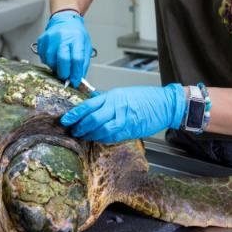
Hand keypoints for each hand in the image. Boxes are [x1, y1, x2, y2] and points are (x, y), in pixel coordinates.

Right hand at [35, 10, 91, 86]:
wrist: (65, 20)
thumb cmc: (76, 33)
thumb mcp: (85, 46)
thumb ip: (83, 63)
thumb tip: (78, 78)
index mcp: (76, 38)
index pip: (77, 59)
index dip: (76, 73)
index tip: (76, 80)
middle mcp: (63, 37)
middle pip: (62, 60)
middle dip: (64, 73)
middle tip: (66, 77)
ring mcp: (51, 38)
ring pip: (50, 61)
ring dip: (56, 68)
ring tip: (60, 65)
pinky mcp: (42, 40)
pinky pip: (43, 57)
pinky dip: (48, 62)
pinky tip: (54, 58)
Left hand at [60, 84, 185, 142]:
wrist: (165, 104)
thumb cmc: (145, 98)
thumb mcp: (123, 93)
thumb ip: (107, 100)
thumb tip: (92, 103)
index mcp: (113, 96)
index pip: (89, 105)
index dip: (75, 114)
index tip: (66, 119)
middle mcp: (117, 107)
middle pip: (92, 119)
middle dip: (81, 127)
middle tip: (73, 130)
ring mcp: (124, 119)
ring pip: (101, 130)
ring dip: (90, 134)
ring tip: (83, 135)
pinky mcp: (130, 130)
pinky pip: (112, 136)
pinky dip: (102, 138)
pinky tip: (97, 138)